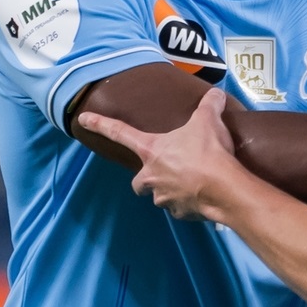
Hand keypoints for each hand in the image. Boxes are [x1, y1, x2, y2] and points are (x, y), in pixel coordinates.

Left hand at [77, 88, 242, 221]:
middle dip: (146, 179)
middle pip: (138, 182)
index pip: (120, 132)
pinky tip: (203, 195)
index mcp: (152, 150)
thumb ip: (210, 105)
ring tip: (192, 182)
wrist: (223, 188)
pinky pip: (180, 207)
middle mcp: (151, 176)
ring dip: (171, 190)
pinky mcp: (180, 213)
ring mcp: (164, 198)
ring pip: (160, 195)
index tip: (82, 119)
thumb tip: (216, 93)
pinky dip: (188, 202)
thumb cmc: (208, 152)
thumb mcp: (208, 121)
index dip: (100, 123)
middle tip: (165, 170)